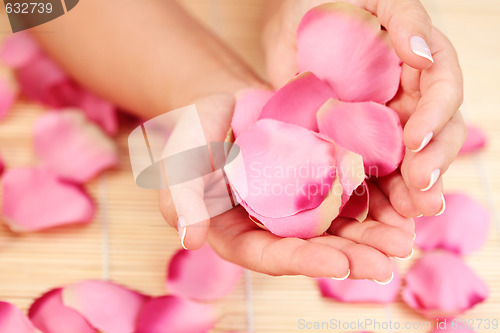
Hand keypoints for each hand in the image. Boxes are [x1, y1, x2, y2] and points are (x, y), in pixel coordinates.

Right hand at [159, 93, 413, 279]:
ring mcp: (298, 206)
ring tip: (403, 242)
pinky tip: (401, 207)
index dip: (303, 262)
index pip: (269, 256)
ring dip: (371, 236)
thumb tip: (190, 238)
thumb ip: (182, 195)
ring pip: (337, 227)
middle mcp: (272, 226)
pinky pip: (348, 196)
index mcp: (237, 232)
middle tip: (387, 265)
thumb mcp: (183, 157)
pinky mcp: (319, 181)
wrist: (228, 103)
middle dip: (349, 258)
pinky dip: (375, 203)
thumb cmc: (198, 130)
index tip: (340, 265)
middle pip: (312, 249)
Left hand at [263, 0, 466, 216]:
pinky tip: (381, 215)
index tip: (415, 142)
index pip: (441, 92)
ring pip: (408, 159)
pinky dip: (378, 193)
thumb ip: (404, 20)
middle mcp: (408, 97)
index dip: (434, 118)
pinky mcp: (355, 139)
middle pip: (434, 135)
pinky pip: (372, 168)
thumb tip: (423, 55)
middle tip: (422, 195)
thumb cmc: (332, 1)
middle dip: (431, 166)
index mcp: (419, 65)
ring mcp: (383, 122)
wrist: (292, 22)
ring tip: (412, 216)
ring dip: (412, 190)